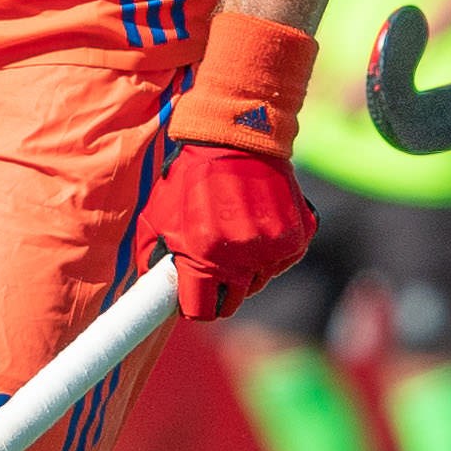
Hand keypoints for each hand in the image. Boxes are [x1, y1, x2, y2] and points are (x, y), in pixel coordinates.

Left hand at [146, 143, 313, 319]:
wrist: (236, 140)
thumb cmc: (190, 178)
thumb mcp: (158, 216)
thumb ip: (153, 259)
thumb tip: (154, 291)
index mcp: (204, 255)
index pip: (201, 311)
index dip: (195, 304)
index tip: (195, 295)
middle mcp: (241, 256)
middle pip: (233, 302)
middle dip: (221, 288)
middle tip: (214, 263)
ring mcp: (272, 248)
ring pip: (258, 282)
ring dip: (246, 268)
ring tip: (234, 233)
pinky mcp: (297, 237)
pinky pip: (281, 263)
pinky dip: (269, 251)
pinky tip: (257, 226)